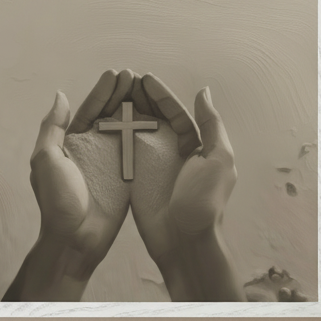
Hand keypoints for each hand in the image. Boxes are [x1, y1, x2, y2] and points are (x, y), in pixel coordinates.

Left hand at [3, 70, 134, 300]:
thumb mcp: (46, 159)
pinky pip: (137, 151)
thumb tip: (61, 96)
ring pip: (125, 129)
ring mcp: (110, 163)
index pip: (89, 110)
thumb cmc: (57, 202)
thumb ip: (53, 127)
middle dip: (122, 94)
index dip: (103, 91)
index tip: (117, 73)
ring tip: (149, 91)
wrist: (76, 240)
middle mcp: (91, 150)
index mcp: (70, 143)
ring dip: (136, 109)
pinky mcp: (126, 177)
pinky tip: (159, 119)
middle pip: (109, 115)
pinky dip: (147, 134)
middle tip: (137, 77)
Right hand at [130, 74, 245, 300]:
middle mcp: (175, 154)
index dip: (162, 96)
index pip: (178, 114)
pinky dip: (115, 137)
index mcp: (197, 147)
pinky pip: (125, 153)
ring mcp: (154, 167)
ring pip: (138, 133)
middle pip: (156, 119)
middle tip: (124, 80)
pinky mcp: (136, 180)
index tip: (144, 79)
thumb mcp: (218, 158)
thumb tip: (202, 92)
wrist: (184, 241)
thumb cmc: (205, 202)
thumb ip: (211, 125)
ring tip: (111, 94)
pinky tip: (102, 120)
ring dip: (126, 113)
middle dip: (141, 99)